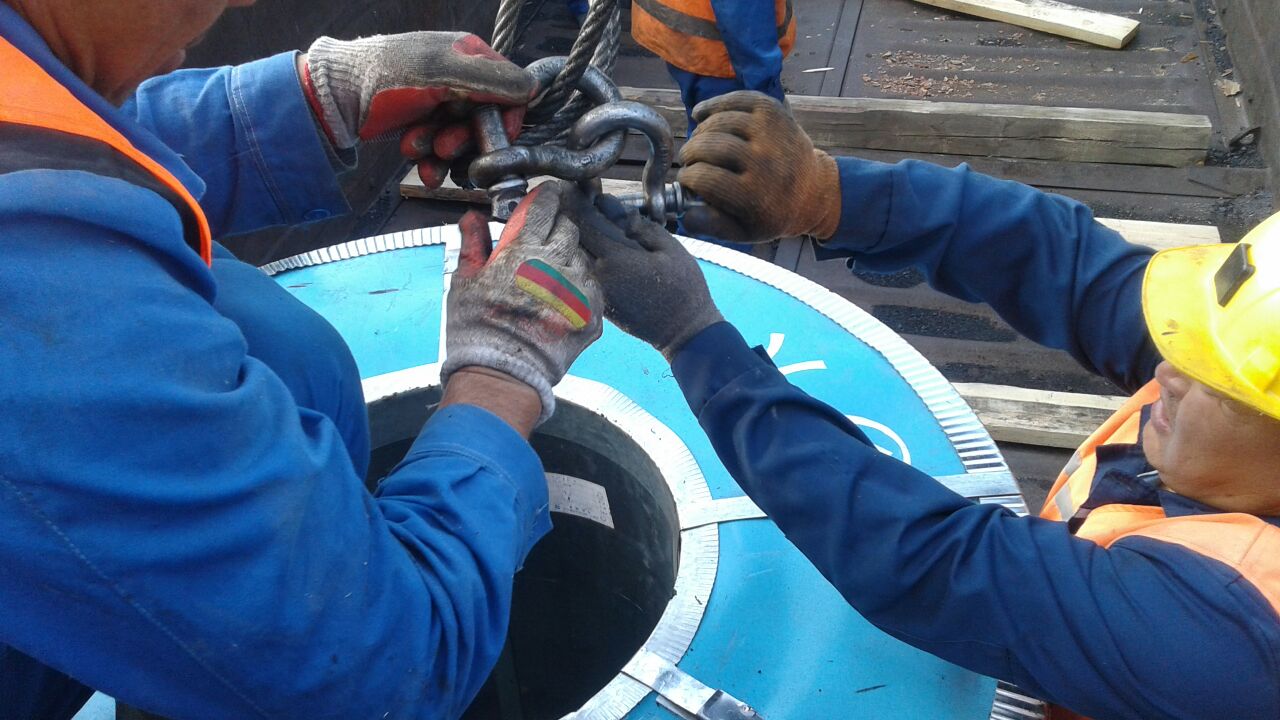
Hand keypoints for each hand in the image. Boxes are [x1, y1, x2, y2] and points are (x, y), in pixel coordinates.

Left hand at [301, 32, 535, 187]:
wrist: (338, 98)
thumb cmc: (387, 75)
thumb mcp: (442, 73)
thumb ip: (489, 81)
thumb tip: (533, 88)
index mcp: (468, 56)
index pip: (508, 90)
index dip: (507, 118)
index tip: (500, 140)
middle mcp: (458, 79)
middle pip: (485, 120)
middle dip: (466, 139)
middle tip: (445, 148)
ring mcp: (440, 103)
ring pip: (463, 140)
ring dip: (445, 154)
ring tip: (421, 152)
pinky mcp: (423, 125)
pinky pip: (441, 151)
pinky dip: (432, 162)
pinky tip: (419, 166)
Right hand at [441, 181, 603, 424]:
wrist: (502, 376)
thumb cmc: (476, 329)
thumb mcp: (465, 281)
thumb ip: (473, 244)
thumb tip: (472, 217)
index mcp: (524, 250)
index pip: (545, 205)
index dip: (547, 197)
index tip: (547, 197)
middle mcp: (557, 264)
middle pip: (569, 228)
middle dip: (558, 228)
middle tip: (544, 243)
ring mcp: (579, 289)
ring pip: (583, 259)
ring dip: (570, 261)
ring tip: (551, 280)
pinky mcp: (594, 314)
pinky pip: (593, 289)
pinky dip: (581, 289)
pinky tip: (562, 301)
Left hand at [575, 196, 722, 359]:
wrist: (683, 332)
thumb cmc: (684, 288)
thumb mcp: (670, 249)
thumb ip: (638, 226)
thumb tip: (610, 206)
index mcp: (615, 260)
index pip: (584, 222)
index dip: (575, 200)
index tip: (572, 183)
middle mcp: (598, 276)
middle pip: (574, 238)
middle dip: (572, 215)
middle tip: (572, 195)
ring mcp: (596, 290)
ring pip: (577, 255)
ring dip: (577, 235)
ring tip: (582, 217)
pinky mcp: (598, 300)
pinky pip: (584, 270)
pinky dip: (585, 253)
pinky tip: (594, 243)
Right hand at [677, 91, 840, 243]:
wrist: (813, 191)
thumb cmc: (771, 214)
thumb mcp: (743, 232)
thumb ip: (710, 226)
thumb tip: (683, 210)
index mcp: (755, 195)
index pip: (705, 178)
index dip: (687, 177)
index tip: (684, 179)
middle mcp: (764, 161)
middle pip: (710, 146)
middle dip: (690, 153)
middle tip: (687, 160)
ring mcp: (771, 132)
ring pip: (720, 121)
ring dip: (700, 131)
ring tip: (697, 142)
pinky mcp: (774, 112)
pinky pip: (737, 100)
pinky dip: (714, 104)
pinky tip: (701, 114)